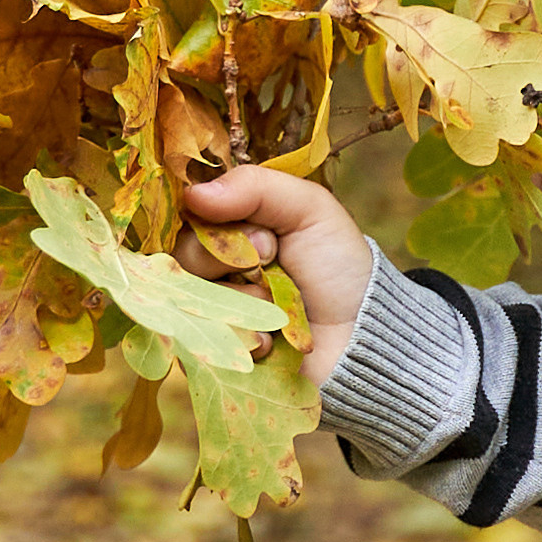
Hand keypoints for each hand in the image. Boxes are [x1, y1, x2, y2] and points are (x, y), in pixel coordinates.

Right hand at [177, 169, 374, 390]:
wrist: (360, 337)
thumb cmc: (338, 267)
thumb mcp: (310, 210)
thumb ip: (257, 188)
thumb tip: (193, 194)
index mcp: (229, 229)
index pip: (189, 214)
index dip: (213, 218)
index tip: (261, 231)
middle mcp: (211, 269)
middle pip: (181, 254)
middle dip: (229, 257)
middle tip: (271, 261)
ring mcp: (210, 312)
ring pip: (190, 297)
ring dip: (242, 299)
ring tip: (279, 306)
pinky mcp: (212, 352)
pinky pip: (202, 341)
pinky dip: (243, 337)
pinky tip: (272, 340)